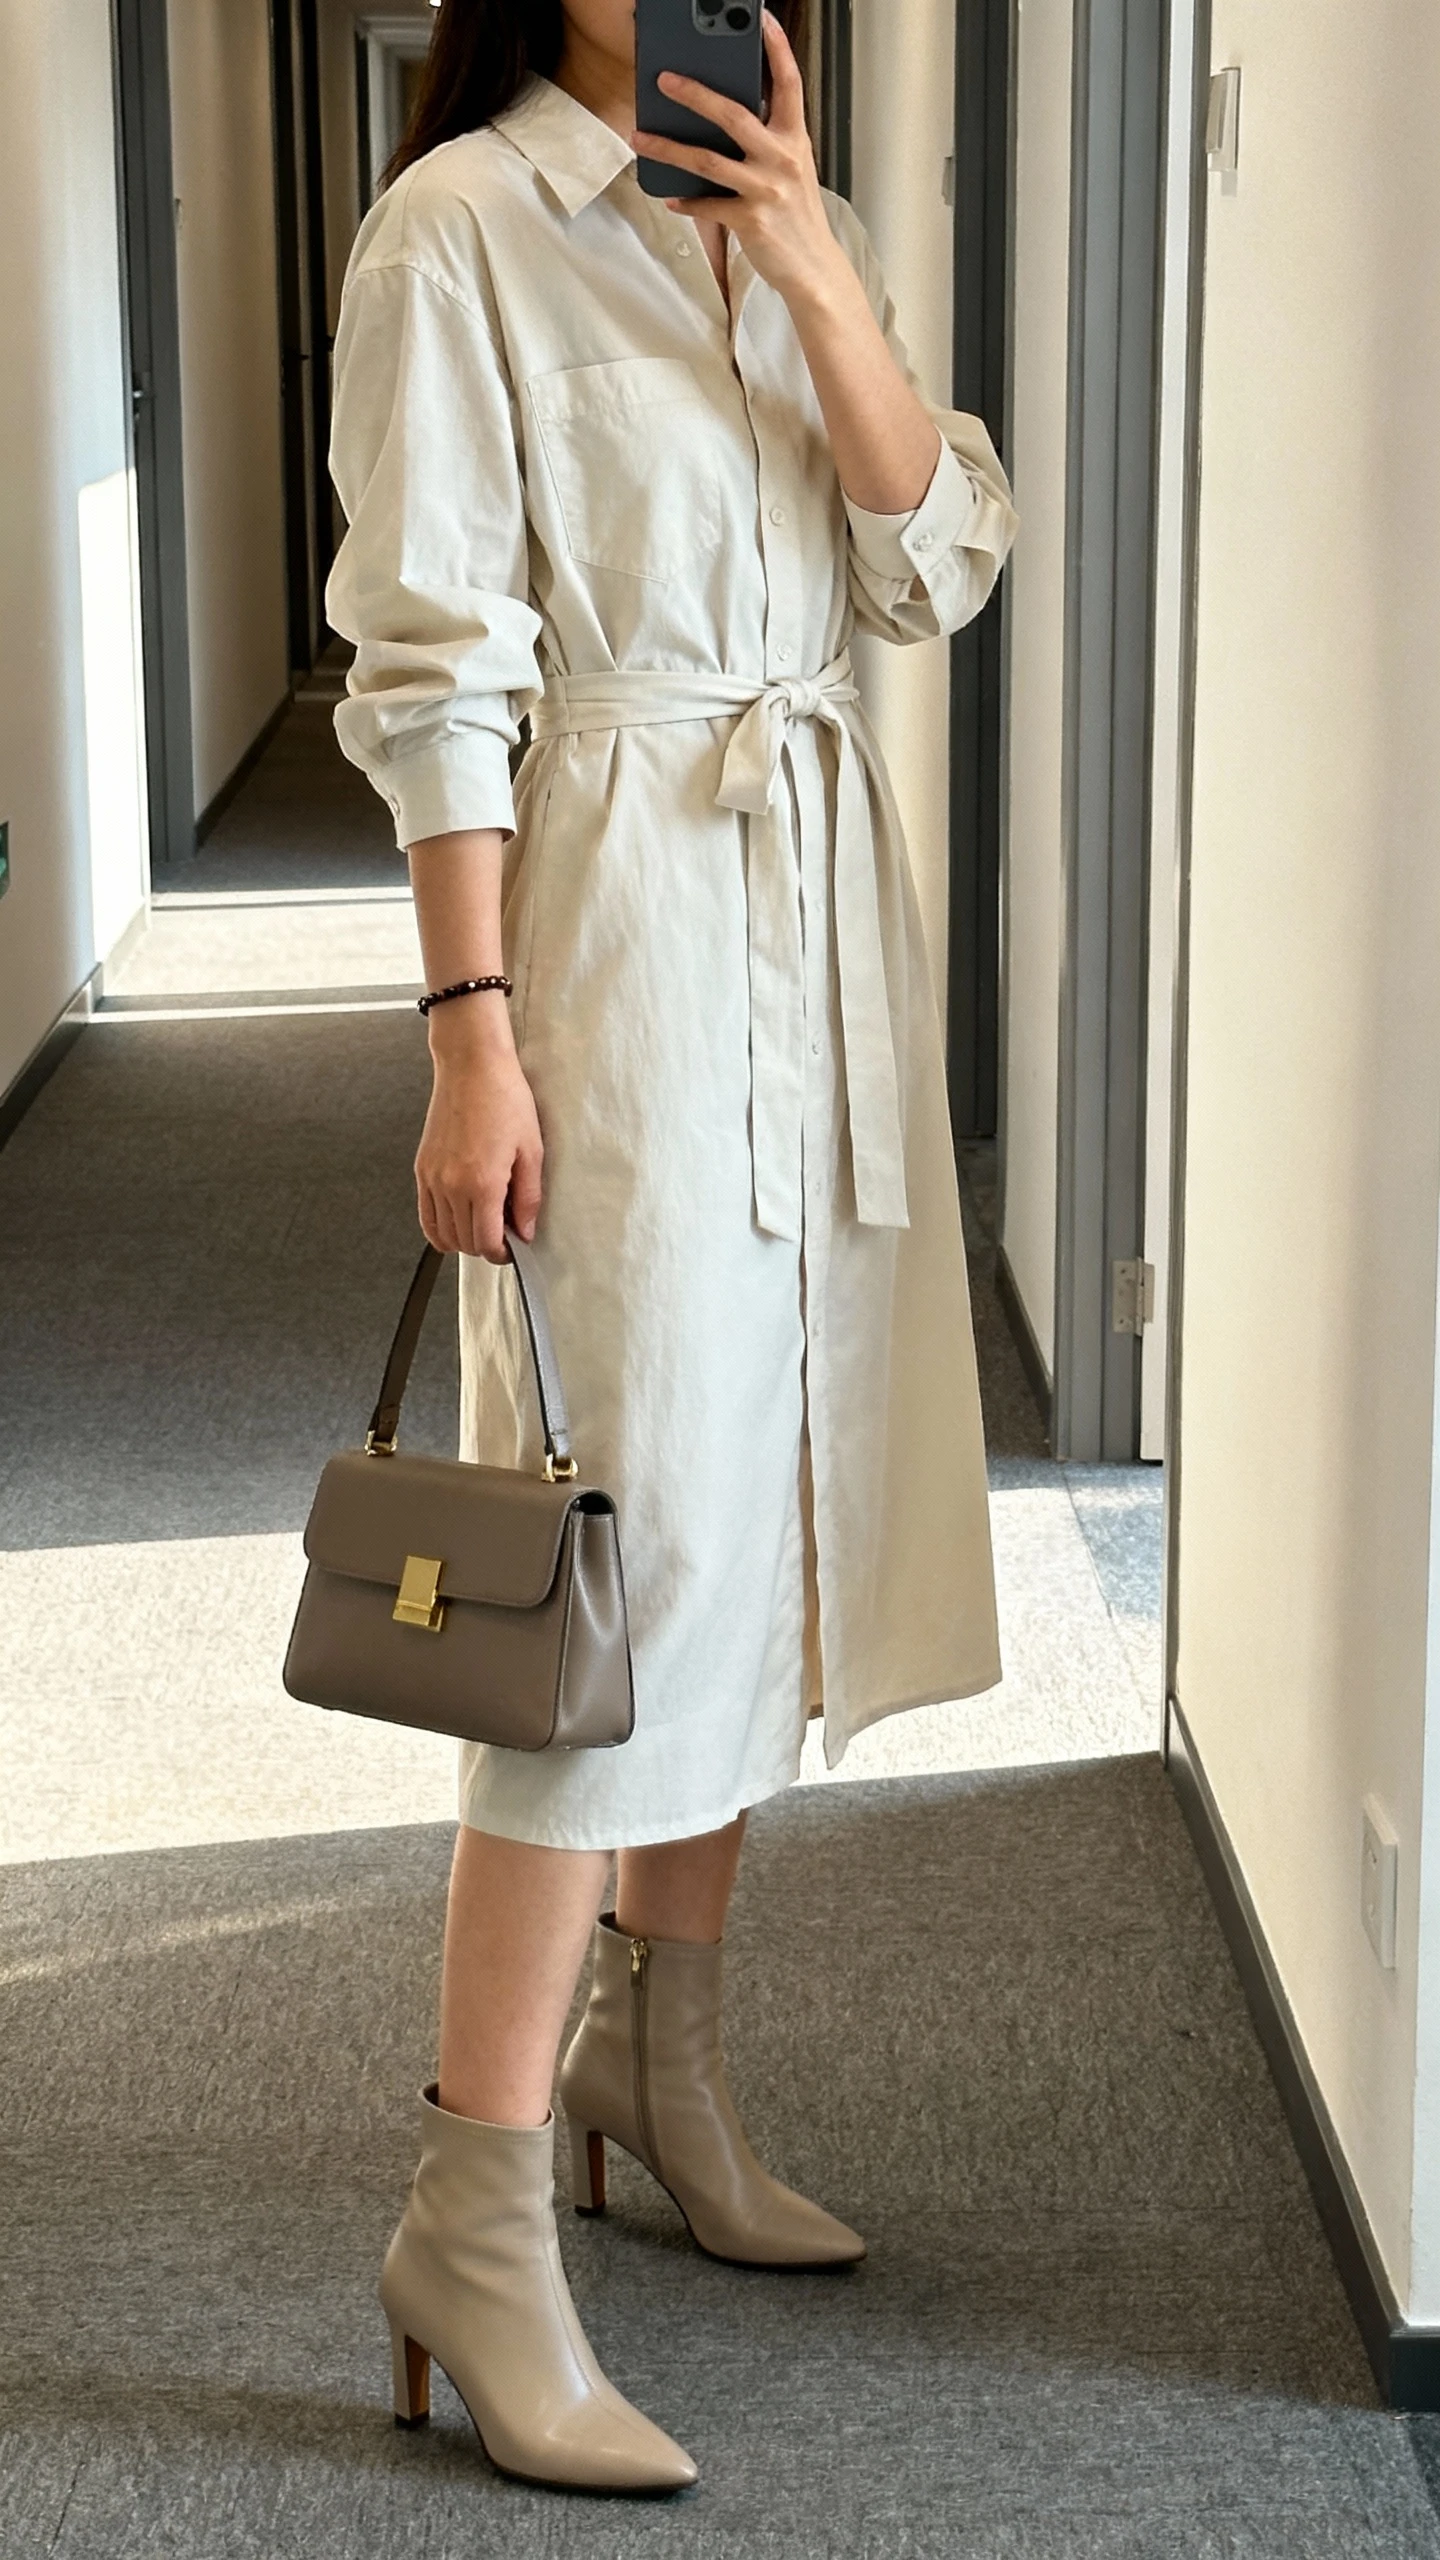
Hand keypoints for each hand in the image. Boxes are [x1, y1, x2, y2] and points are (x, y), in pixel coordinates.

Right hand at [415, 1004, 542, 1262]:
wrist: (471, 1066)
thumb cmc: (504, 1099)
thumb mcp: (531, 1150)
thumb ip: (529, 1198)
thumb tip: (525, 1231)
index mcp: (482, 1183)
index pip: (485, 1243)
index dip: (501, 1253)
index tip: (513, 1246)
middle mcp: (451, 1185)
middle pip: (463, 1243)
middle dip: (485, 1246)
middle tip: (504, 1231)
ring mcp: (432, 1178)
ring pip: (441, 1234)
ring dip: (463, 1238)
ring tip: (483, 1221)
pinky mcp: (422, 1168)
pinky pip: (426, 1215)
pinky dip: (441, 1226)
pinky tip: (461, 1215)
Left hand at [633, 10, 848, 309]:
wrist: (813, 268)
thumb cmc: (795, 214)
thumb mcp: (791, 167)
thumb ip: (767, 138)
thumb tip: (723, 115)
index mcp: (795, 138)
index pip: (789, 83)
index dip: (776, 48)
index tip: (761, 18)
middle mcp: (782, 158)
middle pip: (734, 115)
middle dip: (695, 94)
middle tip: (664, 79)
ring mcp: (766, 190)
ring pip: (708, 161)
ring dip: (669, 148)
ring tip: (641, 136)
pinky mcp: (751, 221)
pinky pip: (708, 205)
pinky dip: (686, 201)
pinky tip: (669, 196)